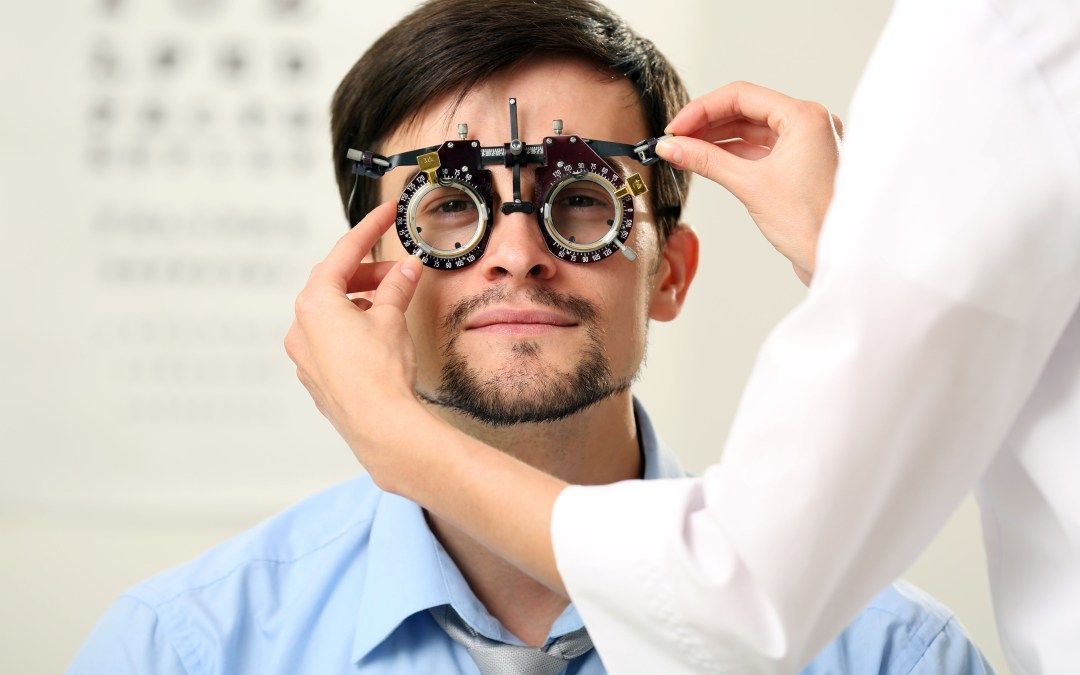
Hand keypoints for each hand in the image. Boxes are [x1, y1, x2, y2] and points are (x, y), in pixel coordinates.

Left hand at [284, 201, 427, 481]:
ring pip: (332, 312)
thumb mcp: (392, 318)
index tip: (384, 215)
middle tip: (399, 271)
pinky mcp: (317, 376)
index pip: (344, 253)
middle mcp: (301, 327)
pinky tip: (378, 333)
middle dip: (368, 273)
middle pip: (334, 282)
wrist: (380, 425)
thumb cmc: (379, 375)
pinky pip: (332, 339)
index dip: (369, 229)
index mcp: (315, 303)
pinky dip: (354, 326)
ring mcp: (305, 354)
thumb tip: (405, 271)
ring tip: (393, 303)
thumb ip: (397, 287)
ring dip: (361, 301)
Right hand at [656, 81, 842, 284]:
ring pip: (752, 130)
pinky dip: (733, 154)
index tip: (675, 128)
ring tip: (685, 151)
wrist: (838, 261)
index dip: (702, 109)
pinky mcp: (801, 166)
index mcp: (805, 117)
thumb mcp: (750, 186)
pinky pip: (761, 150)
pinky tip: (708, 162)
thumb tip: (672, 146)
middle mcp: (810, 124)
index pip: (742, 96)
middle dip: (707, 124)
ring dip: (717, 139)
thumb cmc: (811, 225)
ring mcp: (807, 145)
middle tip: (675, 140)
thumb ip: (707, 161)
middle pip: (746, 110)